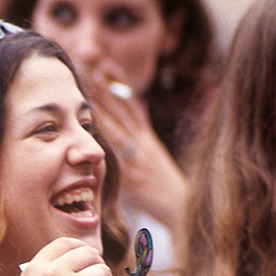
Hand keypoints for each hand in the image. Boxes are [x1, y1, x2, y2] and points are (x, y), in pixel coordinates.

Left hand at [82, 64, 188, 234]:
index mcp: (146, 139)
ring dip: (104, 103)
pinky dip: (107, 139)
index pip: (130, 105)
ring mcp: (137, 157)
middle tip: (92, 64)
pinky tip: (94, 126)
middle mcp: (142, 143)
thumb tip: (135, 110)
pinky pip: (118, 154)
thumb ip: (142, 134)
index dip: (117, 84)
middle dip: (106, 86)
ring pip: (118, 124)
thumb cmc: (165, 189)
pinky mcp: (133, 175)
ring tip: (92, 83)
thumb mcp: (154, 156)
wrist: (183, 211)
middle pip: (122, 109)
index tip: (104, 64)